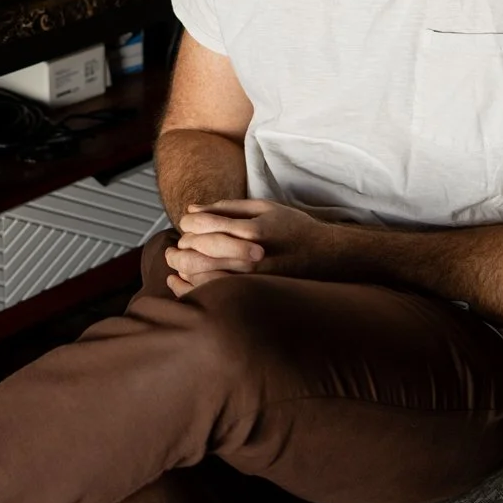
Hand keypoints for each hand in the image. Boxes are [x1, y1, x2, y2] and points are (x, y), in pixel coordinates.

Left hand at [164, 199, 327, 296]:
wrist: (327, 258)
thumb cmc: (294, 228)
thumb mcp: (264, 207)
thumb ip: (227, 207)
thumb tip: (192, 209)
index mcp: (252, 229)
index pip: (204, 225)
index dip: (188, 224)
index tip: (186, 225)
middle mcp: (250, 256)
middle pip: (197, 252)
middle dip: (179, 249)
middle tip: (174, 249)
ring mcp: (251, 279)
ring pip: (201, 276)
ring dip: (182, 269)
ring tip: (177, 265)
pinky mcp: (253, 295)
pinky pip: (214, 295)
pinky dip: (193, 289)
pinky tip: (185, 282)